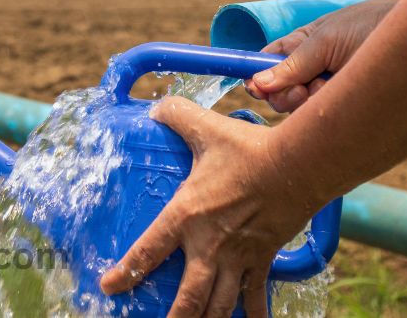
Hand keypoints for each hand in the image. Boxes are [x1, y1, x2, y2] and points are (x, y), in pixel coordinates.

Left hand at [98, 97, 317, 317]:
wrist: (297, 166)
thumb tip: (156, 108)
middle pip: (188, 297)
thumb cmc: (248, 149)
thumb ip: (175, 115)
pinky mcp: (264, 259)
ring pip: (219, 304)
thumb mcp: (204, 127)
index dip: (125, 272)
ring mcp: (238, 257)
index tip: (108, 288)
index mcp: (186, 215)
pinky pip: (256, 295)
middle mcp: (209, 245)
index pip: (147, 251)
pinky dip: (254, 314)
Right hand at [245, 0, 399, 111]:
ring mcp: (331, 90)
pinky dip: (327, 110)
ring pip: (299, 109)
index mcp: (302, 47)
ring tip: (331, 87)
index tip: (255, 88)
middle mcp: (313, 70)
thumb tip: (255, 83)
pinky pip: (324, 118)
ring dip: (308, 102)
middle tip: (303, 89)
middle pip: (278, 93)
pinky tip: (344, 97)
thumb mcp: (326, 40)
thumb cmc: (373, 25)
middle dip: (284, 95)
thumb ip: (291, 63)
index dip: (258, 77)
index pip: (267, 65)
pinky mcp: (348, 108)